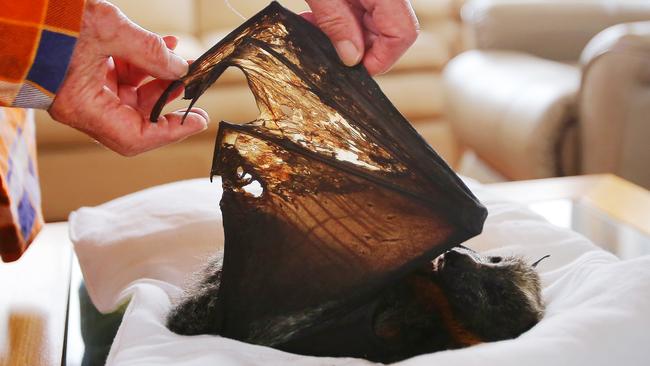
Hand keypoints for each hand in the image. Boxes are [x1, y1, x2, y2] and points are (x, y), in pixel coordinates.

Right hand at [49, 0, 208, 156]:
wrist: (13, 10)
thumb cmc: (49, 21)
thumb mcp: (108, 29)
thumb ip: (148, 51)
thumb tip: (179, 68)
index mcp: (83, 108)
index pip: (135, 137)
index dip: (170, 132)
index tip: (196, 121)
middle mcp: (82, 107)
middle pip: (136, 117)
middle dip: (165, 98)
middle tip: (189, 83)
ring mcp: (81, 92)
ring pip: (130, 95)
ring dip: (156, 77)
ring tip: (176, 56)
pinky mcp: (81, 76)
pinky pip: (119, 79)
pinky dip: (140, 65)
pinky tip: (159, 47)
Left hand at [303, 0, 418, 74]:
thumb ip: (336, 22)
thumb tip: (351, 58)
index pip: (402, 35)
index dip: (380, 59)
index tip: (352, 69)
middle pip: (389, 32)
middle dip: (356, 47)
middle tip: (323, 45)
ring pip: (374, 24)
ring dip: (343, 33)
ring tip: (312, 25)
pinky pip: (362, 10)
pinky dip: (341, 19)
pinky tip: (317, 16)